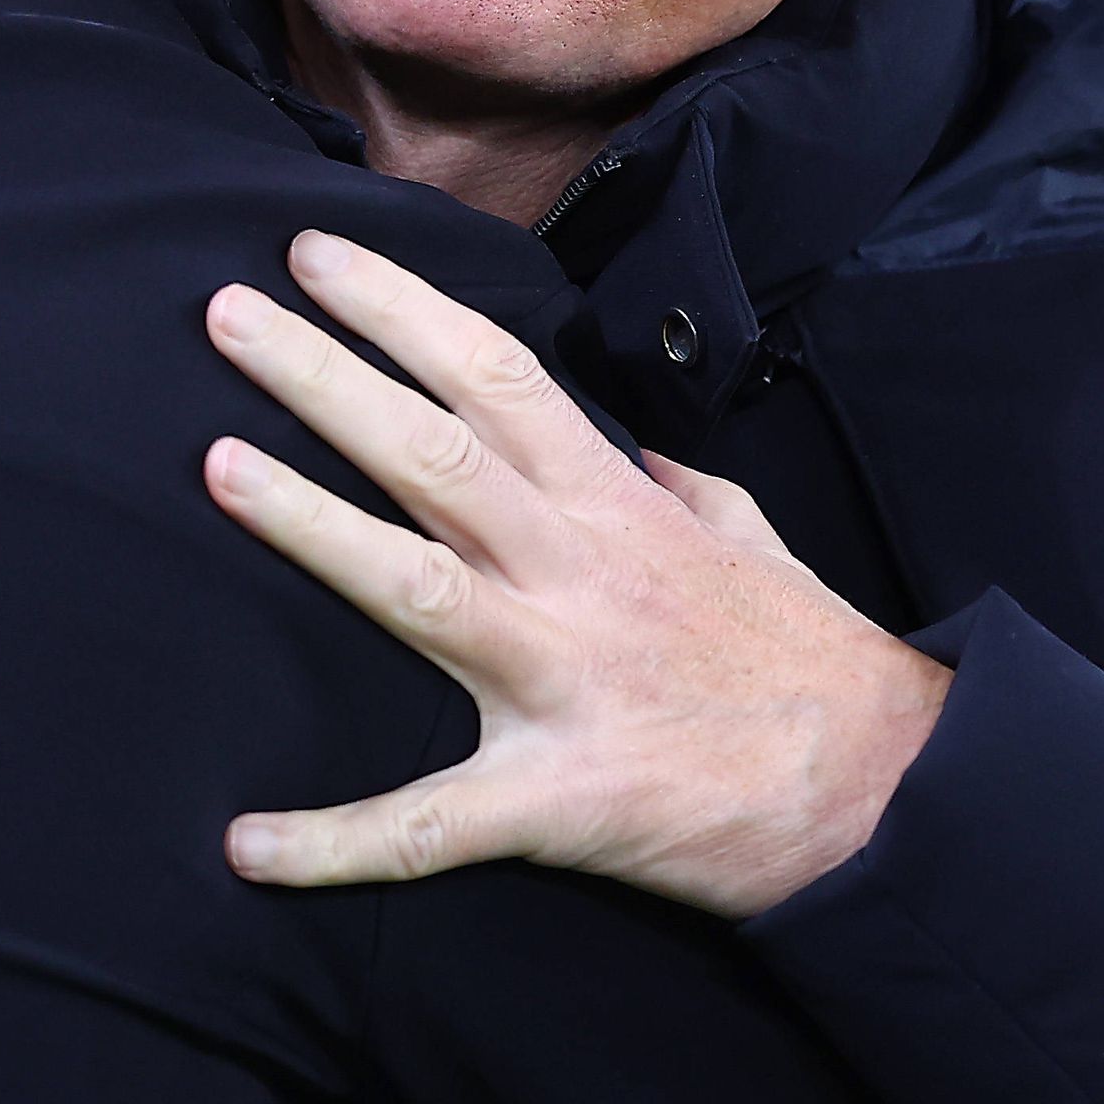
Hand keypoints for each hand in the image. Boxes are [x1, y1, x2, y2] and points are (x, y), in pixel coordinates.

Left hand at [201, 232, 947, 921]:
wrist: (888, 793)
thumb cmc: (811, 665)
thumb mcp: (750, 540)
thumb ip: (684, 489)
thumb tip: (642, 451)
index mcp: (615, 508)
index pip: (496, 377)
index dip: (401, 309)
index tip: (315, 256)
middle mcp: (577, 573)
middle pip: (433, 452)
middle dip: (324, 376)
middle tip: (223, 313)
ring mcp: (564, 679)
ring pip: (414, 586)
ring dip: (309, 525)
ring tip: (215, 467)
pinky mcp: (559, 796)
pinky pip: (430, 825)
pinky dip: (335, 842)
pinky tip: (244, 846)